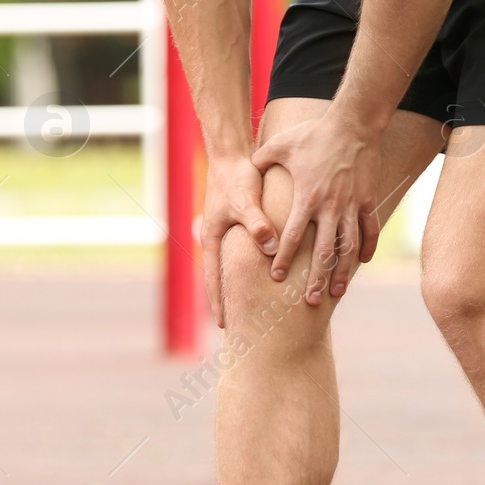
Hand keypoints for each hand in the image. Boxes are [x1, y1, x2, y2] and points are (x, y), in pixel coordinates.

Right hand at [200, 152, 278, 328]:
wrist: (233, 155)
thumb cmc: (236, 178)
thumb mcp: (245, 201)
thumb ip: (258, 224)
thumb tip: (271, 249)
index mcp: (213, 239)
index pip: (214, 279)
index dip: (219, 303)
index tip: (223, 326)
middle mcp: (220, 240)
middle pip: (223, 278)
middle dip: (230, 302)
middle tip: (239, 328)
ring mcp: (230, 234)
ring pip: (237, 268)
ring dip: (243, 287)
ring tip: (255, 310)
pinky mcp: (243, 226)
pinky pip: (249, 253)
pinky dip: (256, 268)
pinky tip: (269, 278)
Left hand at [250, 109, 380, 305]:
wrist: (354, 124)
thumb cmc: (314, 133)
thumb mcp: (280, 144)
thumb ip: (260, 160)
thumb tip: (244, 167)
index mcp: (307, 198)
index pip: (292, 237)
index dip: (283, 258)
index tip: (276, 277)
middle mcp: (330, 207)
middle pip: (322, 252)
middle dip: (315, 278)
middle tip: (308, 301)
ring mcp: (352, 205)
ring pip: (348, 247)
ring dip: (342, 272)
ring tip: (335, 293)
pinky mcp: (368, 199)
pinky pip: (369, 230)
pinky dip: (367, 248)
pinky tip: (361, 263)